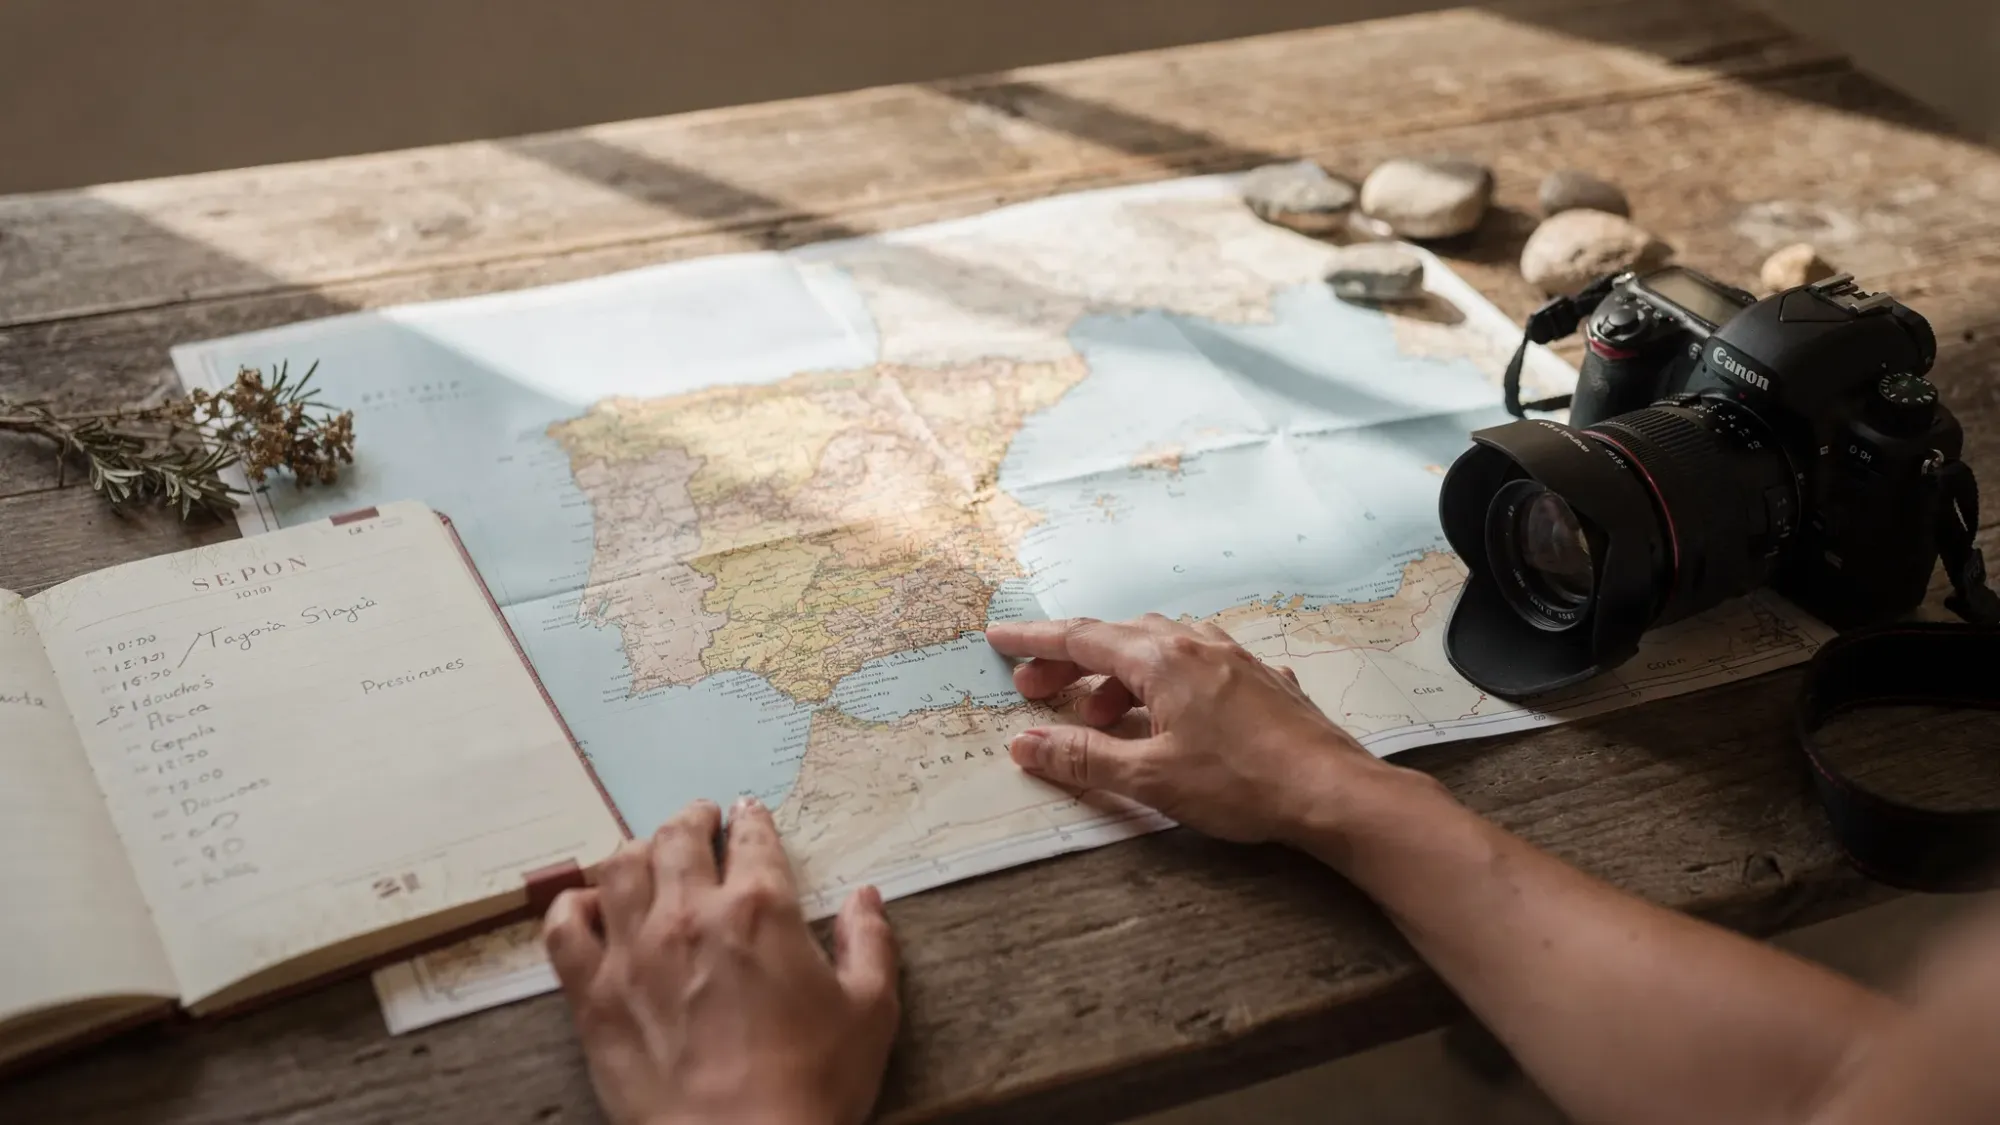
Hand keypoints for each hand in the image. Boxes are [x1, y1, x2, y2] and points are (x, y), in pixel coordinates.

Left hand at [543, 798, 899, 1124]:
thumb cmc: (811, 1085)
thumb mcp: (870, 1012)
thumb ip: (870, 945)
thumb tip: (866, 900)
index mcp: (761, 909)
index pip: (752, 840)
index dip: (751, 820)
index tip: (747, 814)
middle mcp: (690, 915)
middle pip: (678, 839)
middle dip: (691, 820)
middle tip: (698, 819)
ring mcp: (634, 951)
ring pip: (620, 867)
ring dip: (637, 849)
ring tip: (648, 851)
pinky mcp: (594, 995)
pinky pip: (565, 929)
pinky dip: (573, 906)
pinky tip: (588, 905)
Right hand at [985, 615, 1398, 845]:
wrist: (1334, 793)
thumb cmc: (1244, 784)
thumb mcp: (1150, 778)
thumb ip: (1083, 757)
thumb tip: (1026, 744)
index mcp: (1164, 659)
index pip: (1082, 638)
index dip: (1035, 641)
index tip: (999, 639)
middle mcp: (1199, 645)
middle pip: (1119, 638)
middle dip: (1071, 661)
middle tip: (1036, 691)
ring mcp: (1236, 659)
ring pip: (1161, 648)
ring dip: (1120, 676)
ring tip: (1100, 717)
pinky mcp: (1262, 681)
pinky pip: (1198, 666)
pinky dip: (1165, 683)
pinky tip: (1169, 716)